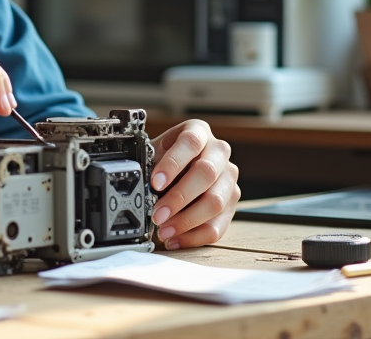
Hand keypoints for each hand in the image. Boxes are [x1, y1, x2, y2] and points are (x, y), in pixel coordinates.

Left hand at [147, 120, 239, 248]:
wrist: (180, 166)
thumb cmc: (166, 157)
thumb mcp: (155, 152)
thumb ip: (149, 164)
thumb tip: (139, 185)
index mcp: (199, 131)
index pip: (190, 143)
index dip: (173, 163)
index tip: (155, 182)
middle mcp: (219, 152)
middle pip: (206, 173)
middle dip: (178, 197)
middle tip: (157, 213)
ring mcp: (229, 177)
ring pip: (215, 201)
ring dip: (186, 220)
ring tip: (163, 230)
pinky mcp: (232, 202)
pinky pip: (218, 224)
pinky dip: (194, 236)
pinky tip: (175, 239)